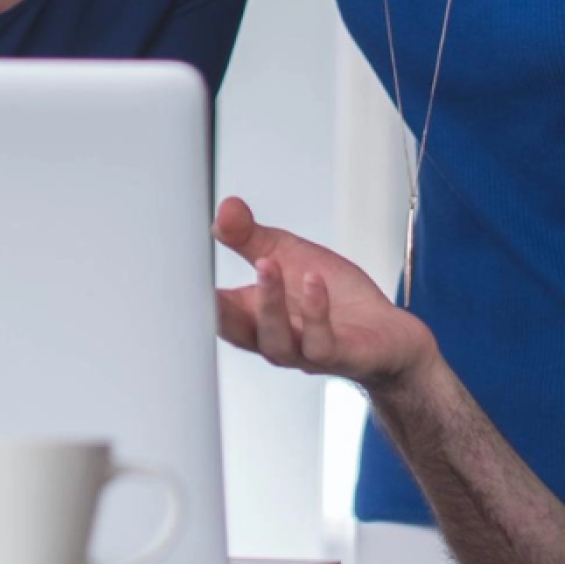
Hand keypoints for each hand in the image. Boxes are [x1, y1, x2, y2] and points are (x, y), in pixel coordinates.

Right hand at [213, 197, 436, 390]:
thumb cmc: (335, 300)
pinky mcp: (339, 355)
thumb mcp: (289, 256)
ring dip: (269, 302)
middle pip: (236, 332)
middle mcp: (274, 339)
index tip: (177, 268)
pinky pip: (320, 341)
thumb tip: (225, 208)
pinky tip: (312, 282)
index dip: (192, 296)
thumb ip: (251, 237)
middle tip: (206, 278)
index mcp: (255, 316)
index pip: (213, 311)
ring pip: (275, 340)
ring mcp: (304, 351)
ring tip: (267, 263)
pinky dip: (314, 312)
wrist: (388, 336)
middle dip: (219, 307)